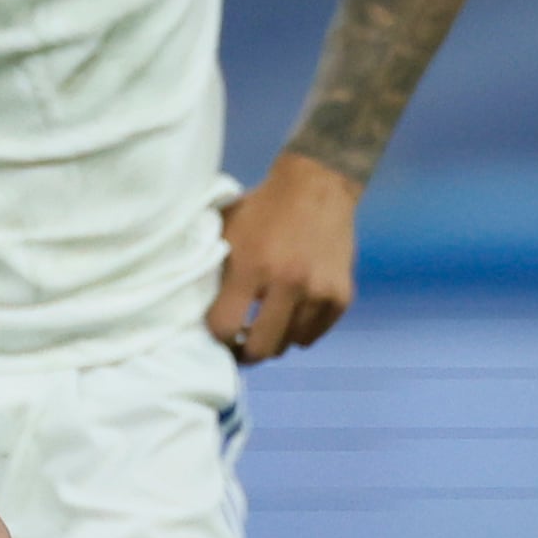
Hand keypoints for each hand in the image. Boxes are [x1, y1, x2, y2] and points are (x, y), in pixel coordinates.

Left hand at [209, 151, 361, 363]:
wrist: (317, 185)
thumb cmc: (263, 209)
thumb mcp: (228, 231)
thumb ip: (214, 268)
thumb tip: (196, 308)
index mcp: (252, 266)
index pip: (225, 327)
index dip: (218, 337)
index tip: (218, 335)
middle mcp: (288, 283)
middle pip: (261, 348)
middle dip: (247, 352)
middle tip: (242, 345)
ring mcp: (319, 292)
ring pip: (290, 344)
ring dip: (276, 338)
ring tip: (269, 323)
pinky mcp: (342, 296)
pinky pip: (314, 334)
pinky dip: (301, 330)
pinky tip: (293, 312)